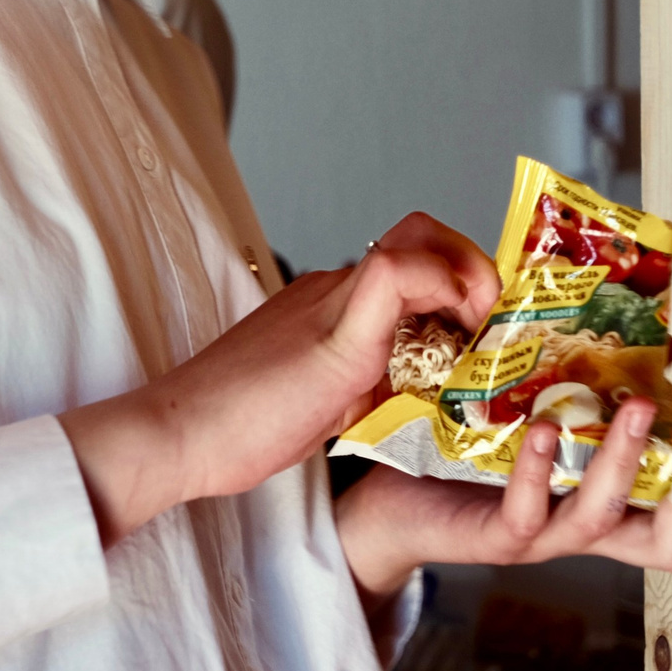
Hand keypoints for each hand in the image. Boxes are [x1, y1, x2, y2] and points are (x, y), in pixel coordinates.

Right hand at [60, 213, 499, 544]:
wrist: (179, 434)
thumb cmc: (235, 428)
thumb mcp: (321, 402)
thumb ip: (361, 385)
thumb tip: (408, 394)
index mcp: (327, 303)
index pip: (406, 259)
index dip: (454, 277)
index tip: (480, 326)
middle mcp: (331, 288)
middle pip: (420, 236)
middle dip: (471, 267)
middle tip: (493, 324)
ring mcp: (330, 303)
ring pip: (416, 243)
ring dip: (468, 277)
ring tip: (487, 336)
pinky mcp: (334, 335)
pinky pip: (396, 276)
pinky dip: (442, 289)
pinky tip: (457, 337)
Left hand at [333, 403, 671, 596]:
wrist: (388, 500)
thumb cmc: (470, 458)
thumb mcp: (544, 413)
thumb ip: (597, 389)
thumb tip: (661, 345)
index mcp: (604, 499)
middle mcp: (582, 526)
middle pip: (670, 540)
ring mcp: (541, 535)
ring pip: (603, 519)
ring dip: (623, 462)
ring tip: (636, 407)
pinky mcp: (491, 536)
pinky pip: (527, 515)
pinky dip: (539, 473)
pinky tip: (544, 430)